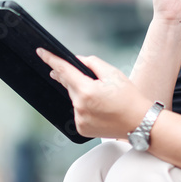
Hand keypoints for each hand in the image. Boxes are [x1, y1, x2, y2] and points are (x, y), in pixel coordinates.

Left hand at [36, 48, 151, 139]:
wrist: (139, 123)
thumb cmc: (129, 98)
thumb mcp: (113, 73)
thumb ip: (92, 63)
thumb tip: (77, 61)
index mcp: (86, 90)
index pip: (63, 70)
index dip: (50, 59)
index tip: (41, 52)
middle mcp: (80, 106)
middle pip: (68, 84)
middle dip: (71, 77)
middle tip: (83, 76)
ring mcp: (79, 119)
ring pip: (73, 98)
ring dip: (80, 93)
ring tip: (100, 95)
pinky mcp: (81, 129)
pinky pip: (77, 111)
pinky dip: (84, 106)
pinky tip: (99, 108)